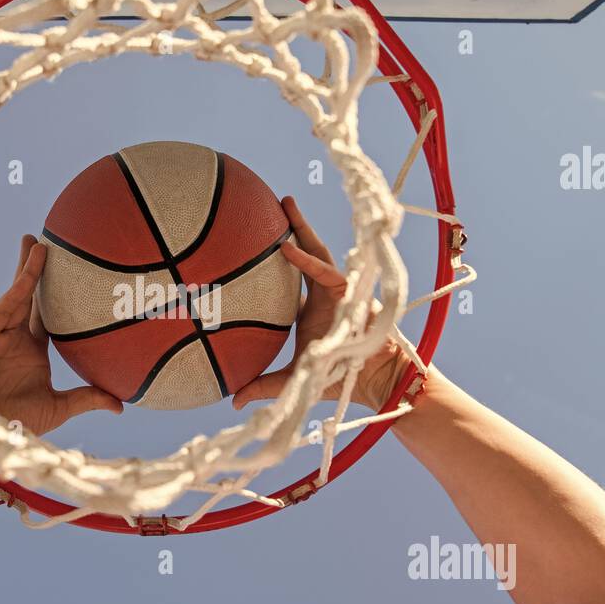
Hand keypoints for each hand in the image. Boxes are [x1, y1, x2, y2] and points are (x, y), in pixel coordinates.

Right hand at [0, 235, 121, 435]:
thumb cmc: (20, 423)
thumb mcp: (61, 407)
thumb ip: (88, 398)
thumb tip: (122, 404)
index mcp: (34, 349)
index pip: (49, 314)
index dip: (59, 294)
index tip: (73, 274)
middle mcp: (18, 337)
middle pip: (30, 296)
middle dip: (37, 270)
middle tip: (49, 243)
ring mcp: (1, 335)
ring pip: (16, 294)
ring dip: (27, 269)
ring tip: (37, 243)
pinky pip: (4, 307)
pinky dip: (17, 289)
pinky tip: (29, 271)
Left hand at [231, 197, 410, 412]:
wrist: (372, 381)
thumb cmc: (337, 378)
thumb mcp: (292, 380)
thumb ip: (263, 384)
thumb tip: (232, 399)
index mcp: (312, 308)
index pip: (293, 275)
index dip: (279, 257)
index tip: (255, 241)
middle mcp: (324, 293)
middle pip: (307, 252)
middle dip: (292, 227)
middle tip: (272, 205)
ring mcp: (338, 290)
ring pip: (318, 251)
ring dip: (302, 228)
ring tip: (285, 204)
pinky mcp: (349, 293)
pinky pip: (325, 271)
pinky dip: (305, 260)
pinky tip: (286, 247)